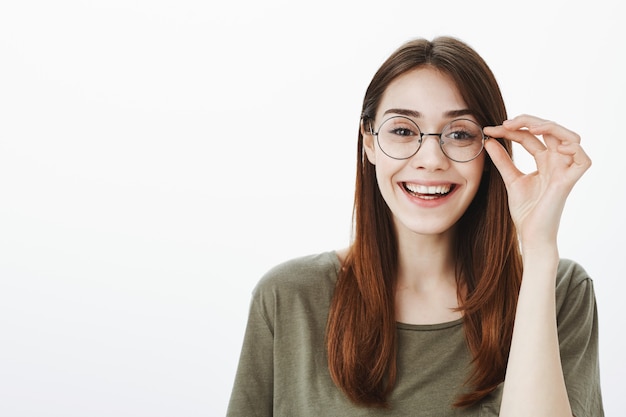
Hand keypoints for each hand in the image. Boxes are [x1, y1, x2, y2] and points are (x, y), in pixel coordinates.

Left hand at [483, 115, 590, 247]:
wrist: (529, 235)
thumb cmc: (525, 211)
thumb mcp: (510, 179)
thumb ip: (502, 160)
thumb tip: (488, 140)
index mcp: (545, 161)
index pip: (530, 136)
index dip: (511, 130)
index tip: (489, 131)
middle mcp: (557, 162)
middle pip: (550, 130)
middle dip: (528, 122)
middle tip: (504, 124)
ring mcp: (565, 171)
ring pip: (571, 137)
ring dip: (550, 127)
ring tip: (527, 128)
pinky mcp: (569, 182)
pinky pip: (583, 160)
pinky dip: (573, 148)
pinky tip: (552, 146)